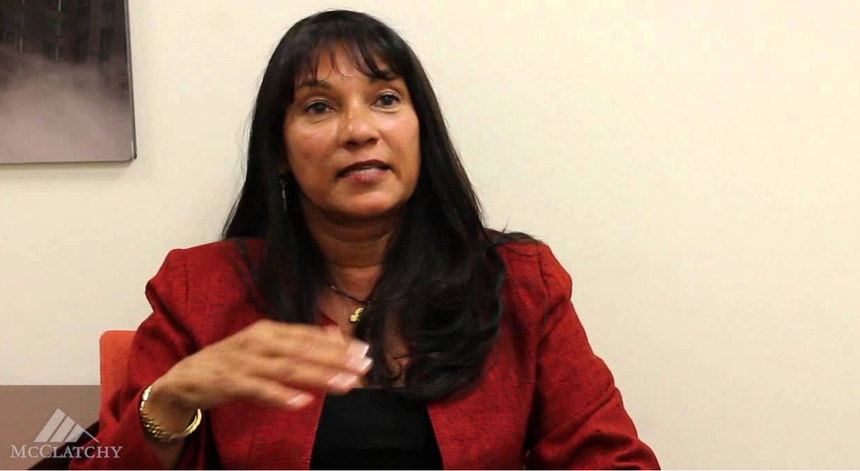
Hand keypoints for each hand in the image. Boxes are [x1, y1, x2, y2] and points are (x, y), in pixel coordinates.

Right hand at [145, 319, 371, 419]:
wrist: (184, 379)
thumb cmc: (232, 363)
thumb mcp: (266, 348)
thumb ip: (298, 342)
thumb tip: (334, 334)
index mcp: (269, 331)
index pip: (310, 335)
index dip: (339, 344)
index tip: (365, 351)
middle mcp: (259, 342)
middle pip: (304, 350)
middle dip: (337, 358)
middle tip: (364, 366)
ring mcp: (244, 361)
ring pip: (287, 368)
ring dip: (318, 376)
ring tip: (344, 383)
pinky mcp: (229, 382)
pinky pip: (258, 389)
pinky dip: (280, 395)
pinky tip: (301, 402)